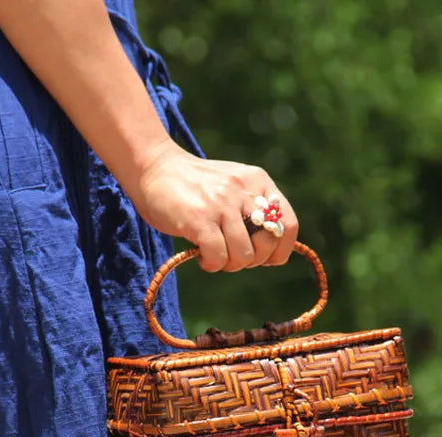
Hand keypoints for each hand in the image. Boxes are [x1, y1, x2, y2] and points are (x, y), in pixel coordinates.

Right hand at [129, 141, 298, 271]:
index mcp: (258, 181)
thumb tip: (269, 250)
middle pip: (267, 244)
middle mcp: (243, 190)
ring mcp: (221, 204)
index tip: (265, 260)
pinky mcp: (199, 219)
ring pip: (244, 255)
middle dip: (251, 260)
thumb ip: (252, 208)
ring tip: (213, 255)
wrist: (153, 167)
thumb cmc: (194, 185)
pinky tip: (201, 256)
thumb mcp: (232, 187)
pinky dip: (211, 264)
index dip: (280, 251)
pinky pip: (218, 257)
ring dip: (229, 264)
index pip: (288, 225)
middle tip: (231, 255)